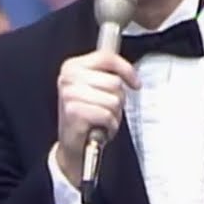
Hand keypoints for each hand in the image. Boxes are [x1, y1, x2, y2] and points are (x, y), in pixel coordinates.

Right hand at [55, 50, 140, 183]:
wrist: (73, 145)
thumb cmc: (87, 116)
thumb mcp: (97, 89)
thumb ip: (109, 74)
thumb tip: (128, 71)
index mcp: (72, 66)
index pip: (107, 57)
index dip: (126, 69)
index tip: (135, 83)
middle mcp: (68, 77)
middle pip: (114, 81)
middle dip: (118, 99)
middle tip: (107, 109)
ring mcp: (69, 94)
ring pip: (113, 100)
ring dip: (114, 114)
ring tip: (102, 119)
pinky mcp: (74, 112)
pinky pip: (107, 115)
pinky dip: (109, 125)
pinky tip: (100, 127)